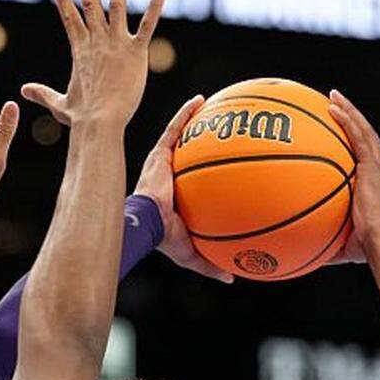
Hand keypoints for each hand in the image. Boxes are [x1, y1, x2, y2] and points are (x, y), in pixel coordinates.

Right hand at [22, 0, 165, 130]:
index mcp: (79, 50)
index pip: (69, 19)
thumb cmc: (81, 118)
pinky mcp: (135, 51)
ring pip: (117, 5)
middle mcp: (97, 41)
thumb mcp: (59, 104)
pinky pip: (147, 24)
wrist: (100, 122)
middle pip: (89, 2)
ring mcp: (116, 43)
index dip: (63, 0)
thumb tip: (23, 91)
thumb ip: (43, 94)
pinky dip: (155, 6)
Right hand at [133, 96, 232, 282]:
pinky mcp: (159, 154)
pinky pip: (175, 128)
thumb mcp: (192, 254)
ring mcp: (162, 164)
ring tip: (213, 106)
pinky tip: (201, 100)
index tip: (221, 169)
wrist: (148, 224)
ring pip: (181, 137)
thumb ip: (210, 264)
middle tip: (223, 132)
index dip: (204, 174)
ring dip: (194, 120)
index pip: (192, 183)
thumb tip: (231, 279)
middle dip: (202, 143)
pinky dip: (186, 113)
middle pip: (187, 156)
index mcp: (174, 199)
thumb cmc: (164, 240)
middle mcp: (169, 178)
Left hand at [326, 90, 379, 264]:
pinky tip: (332, 107)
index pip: (365, 159)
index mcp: (375, 186)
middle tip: (335, 105)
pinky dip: (347, 119)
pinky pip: (359, 136)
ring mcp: (378, 168)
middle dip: (351, 119)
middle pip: (366, 137)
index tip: (339, 136)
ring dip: (348, 111)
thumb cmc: (365, 250)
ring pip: (363, 130)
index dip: (354, 144)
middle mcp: (379, 172)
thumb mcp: (340, 243)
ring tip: (333, 96)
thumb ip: (323, 241)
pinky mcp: (373, 166)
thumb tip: (297, 252)